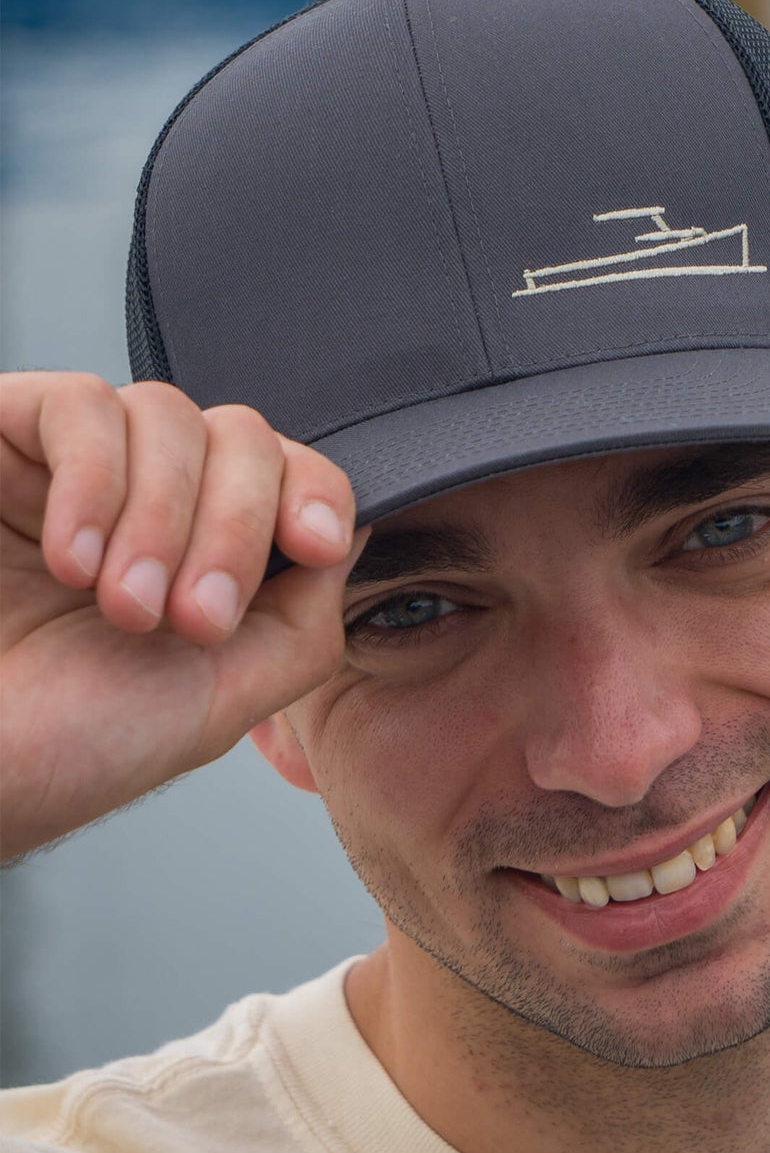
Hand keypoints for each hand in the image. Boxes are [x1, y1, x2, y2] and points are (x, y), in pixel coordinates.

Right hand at [0, 372, 365, 860]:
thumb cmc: (69, 749)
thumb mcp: (227, 693)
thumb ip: (306, 615)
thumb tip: (350, 532)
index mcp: (207, 554)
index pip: (290, 473)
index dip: (316, 494)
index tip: (314, 545)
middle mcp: (145, 501)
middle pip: (242, 437)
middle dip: (235, 528)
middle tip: (189, 618)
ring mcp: (70, 467)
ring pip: (168, 414)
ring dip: (162, 518)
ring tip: (122, 606)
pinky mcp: (1, 438)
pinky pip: (79, 404)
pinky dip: (95, 482)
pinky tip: (70, 558)